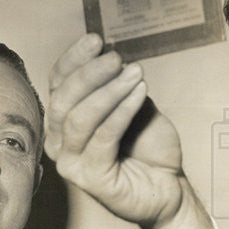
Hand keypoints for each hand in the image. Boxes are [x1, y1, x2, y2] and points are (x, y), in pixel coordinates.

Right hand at [46, 34, 183, 227]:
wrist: (170, 188)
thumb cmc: (150, 149)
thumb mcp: (134, 107)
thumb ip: (117, 88)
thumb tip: (112, 59)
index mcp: (62, 122)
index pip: (58, 84)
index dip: (73, 59)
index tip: (96, 39)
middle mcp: (59, 143)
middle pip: (63, 99)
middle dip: (90, 73)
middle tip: (117, 58)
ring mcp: (72, 164)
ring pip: (79, 117)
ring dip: (109, 90)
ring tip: (135, 74)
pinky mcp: (91, 180)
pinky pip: (103, 138)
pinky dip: (121, 112)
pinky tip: (139, 94)